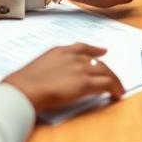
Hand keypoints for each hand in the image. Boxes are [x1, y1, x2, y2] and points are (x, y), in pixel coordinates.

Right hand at [3, 43, 124, 112]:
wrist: (24, 89)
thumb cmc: (23, 83)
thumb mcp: (38, 67)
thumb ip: (50, 68)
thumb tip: (51, 77)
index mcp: (60, 51)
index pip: (83, 48)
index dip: (95, 50)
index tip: (102, 51)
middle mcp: (73, 57)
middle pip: (98, 62)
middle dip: (106, 70)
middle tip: (112, 77)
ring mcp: (80, 69)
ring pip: (106, 72)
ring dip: (113, 80)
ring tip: (118, 88)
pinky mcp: (85, 83)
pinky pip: (106, 84)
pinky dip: (115, 88)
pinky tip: (117, 93)